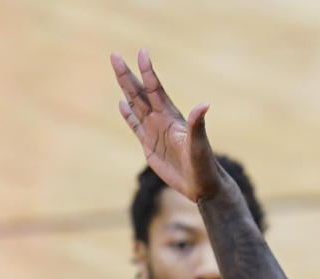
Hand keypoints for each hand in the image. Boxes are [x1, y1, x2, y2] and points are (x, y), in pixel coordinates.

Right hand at [111, 48, 221, 203]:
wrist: (201, 185)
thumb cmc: (203, 164)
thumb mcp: (199, 145)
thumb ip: (197, 124)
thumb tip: (204, 105)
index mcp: (171, 117)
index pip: (155, 90)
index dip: (148, 72)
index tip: (142, 52)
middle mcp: (161, 120)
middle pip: (140, 93)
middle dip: (127, 74)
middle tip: (114, 54)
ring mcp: (154, 132)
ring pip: (136, 105)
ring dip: (126, 88)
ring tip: (117, 70)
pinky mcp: (150, 146)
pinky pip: (136, 126)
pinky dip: (128, 115)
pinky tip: (121, 103)